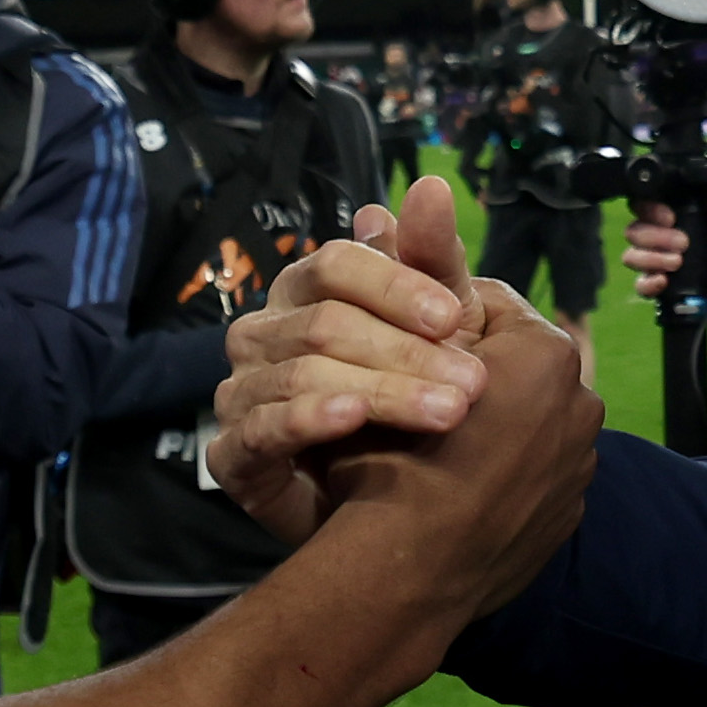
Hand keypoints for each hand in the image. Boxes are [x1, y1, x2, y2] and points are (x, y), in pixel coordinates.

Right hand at [212, 173, 492, 543]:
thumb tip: (431, 185)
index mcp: (306, 294)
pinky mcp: (232, 456)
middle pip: (326, 322)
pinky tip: (355, 420)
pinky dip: (309, 419)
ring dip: (381, 391)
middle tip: (474, 386)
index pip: (337, 264)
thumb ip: (432, 267)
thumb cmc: (410, 411)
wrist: (388, 522)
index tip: (453, 318)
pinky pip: (259, 430)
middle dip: (406, 352)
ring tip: (445, 414)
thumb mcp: (436, 337)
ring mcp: (241, 393)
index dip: (395, 286)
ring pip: (303, 374)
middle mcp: (263, 334)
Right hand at [319, 301, 606, 624]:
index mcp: (545, 352)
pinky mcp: (571, 513)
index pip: (489, 304)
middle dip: (473, 372)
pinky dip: (508, 475)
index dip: (436, 318)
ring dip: (495, 423)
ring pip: (530, 419)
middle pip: (517, 364)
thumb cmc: (392, 458)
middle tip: (414, 392)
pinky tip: (461, 490)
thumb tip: (418, 208)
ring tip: (436, 448)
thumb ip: (414, 291)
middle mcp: (581, 402)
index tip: (402, 340)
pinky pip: (537, 473)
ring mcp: (582, 463)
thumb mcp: (390, 357)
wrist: (407, 573)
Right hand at [621, 196, 706, 299]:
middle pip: (633, 232)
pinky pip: (640, 285)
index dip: (650, 210)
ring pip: (631, 257)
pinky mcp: (650, 282)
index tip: (671, 218)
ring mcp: (644, 260)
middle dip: (657, 238)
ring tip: (678, 262)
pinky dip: (649, 284)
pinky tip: (664, 281)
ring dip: (653, 259)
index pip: (640, 205)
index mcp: (656, 212)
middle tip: (683, 243)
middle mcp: (645, 234)